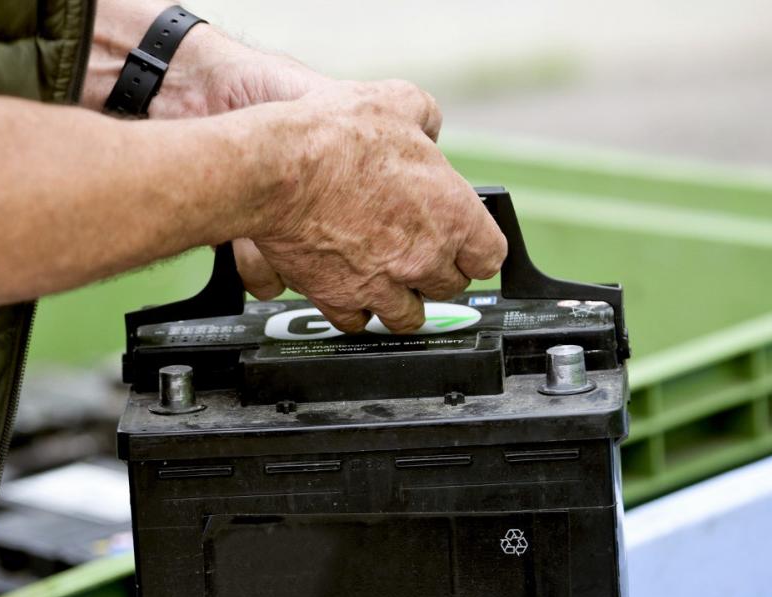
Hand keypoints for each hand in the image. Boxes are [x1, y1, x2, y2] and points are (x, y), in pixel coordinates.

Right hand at [249, 80, 506, 332]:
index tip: (465, 246)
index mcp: (451, 214)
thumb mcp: (400, 101)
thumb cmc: (338, 136)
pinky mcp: (340, 298)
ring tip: (388, 281)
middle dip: (436, 271)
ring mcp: (383, 284)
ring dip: (401, 300)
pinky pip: (358, 321)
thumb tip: (427, 129)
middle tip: (418, 254)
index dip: (476, 250)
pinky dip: (356, 310)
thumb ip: (425, 119)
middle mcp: (424, 257)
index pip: (490, 257)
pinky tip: (349, 290)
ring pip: (408, 316)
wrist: (281, 169)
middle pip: (450, 287)